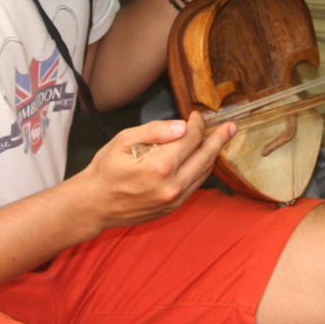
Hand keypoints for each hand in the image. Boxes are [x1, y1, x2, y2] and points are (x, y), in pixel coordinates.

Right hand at [73, 112, 236, 228]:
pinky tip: (204, 159)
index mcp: (159, 166)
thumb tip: (181, 126)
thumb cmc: (105, 170)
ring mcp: (174, 200)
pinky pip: (196, 186)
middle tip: (230, 127)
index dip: (196, 124)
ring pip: (204, 173)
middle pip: (205, 157)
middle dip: (219, 139)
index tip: (195, 115)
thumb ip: (154, 131)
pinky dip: (202, 170)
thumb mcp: (123, 140)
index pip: (190, 139)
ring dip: (213, 155)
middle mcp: (172, 185)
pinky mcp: (172, 208)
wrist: (94, 205)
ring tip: (221, 140)